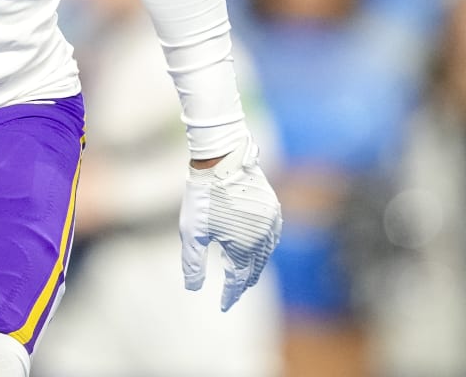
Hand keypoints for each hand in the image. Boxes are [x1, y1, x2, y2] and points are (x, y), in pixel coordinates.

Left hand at [180, 136, 282, 310]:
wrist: (221, 158)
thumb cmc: (202, 195)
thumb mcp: (192, 232)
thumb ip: (193, 263)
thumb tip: (193, 289)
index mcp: (244, 246)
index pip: (238, 280)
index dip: (230, 294)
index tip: (223, 306)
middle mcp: (263, 237)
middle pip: (255, 268)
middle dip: (244, 282)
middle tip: (233, 294)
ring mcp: (272, 222)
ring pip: (266, 253)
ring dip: (255, 265)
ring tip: (245, 275)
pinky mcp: (273, 208)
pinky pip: (272, 235)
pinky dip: (264, 247)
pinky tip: (256, 249)